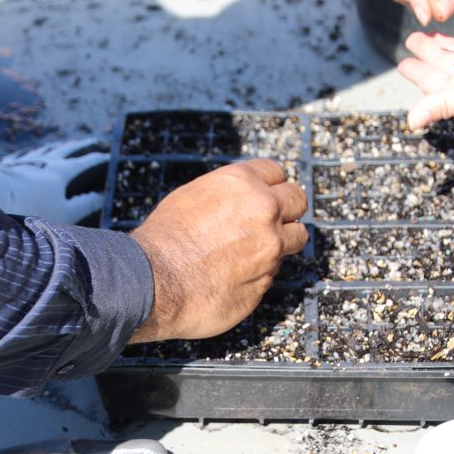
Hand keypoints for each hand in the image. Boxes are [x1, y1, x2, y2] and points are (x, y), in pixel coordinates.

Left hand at [0, 139, 108, 225]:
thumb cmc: (27, 208)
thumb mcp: (61, 213)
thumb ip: (82, 205)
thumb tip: (98, 197)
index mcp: (61, 172)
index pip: (86, 163)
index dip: (99, 159)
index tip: (109, 156)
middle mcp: (44, 161)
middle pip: (68, 150)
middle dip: (83, 146)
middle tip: (94, 142)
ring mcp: (25, 161)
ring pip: (47, 149)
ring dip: (61, 147)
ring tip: (68, 146)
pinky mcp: (7, 166)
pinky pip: (27, 154)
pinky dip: (37, 153)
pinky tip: (35, 155)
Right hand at [129, 159, 307, 341]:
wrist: (156, 280)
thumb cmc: (164, 238)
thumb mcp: (193, 195)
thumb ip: (228, 195)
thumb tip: (240, 200)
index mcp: (243, 183)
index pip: (276, 172)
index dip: (270, 184)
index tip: (268, 193)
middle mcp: (264, 210)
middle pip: (297, 200)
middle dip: (288, 208)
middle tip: (274, 218)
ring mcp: (271, 246)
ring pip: (297, 237)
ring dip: (283, 240)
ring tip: (259, 248)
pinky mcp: (268, 278)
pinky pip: (275, 269)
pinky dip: (262, 270)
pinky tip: (237, 273)